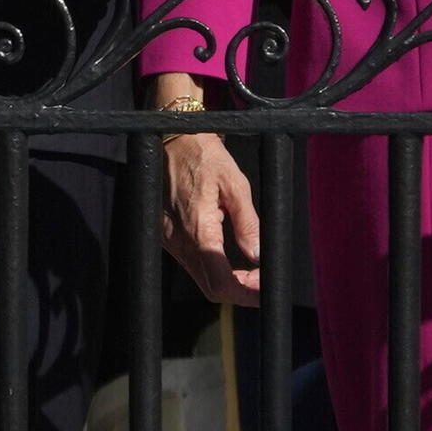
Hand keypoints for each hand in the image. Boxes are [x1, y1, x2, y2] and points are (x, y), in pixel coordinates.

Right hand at [157, 124, 264, 304]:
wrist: (174, 138)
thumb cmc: (204, 155)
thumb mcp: (235, 185)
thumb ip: (248, 224)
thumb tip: (258, 255)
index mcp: (198, 230)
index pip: (221, 282)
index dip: (246, 292)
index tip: (264, 287)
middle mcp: (179, 241)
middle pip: (211, 287)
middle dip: (240, 291)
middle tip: (262, 281)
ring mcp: (169, 241)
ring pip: (200, 278)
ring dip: (228, 281)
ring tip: (251, 271)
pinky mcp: (166, 236)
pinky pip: (191, 263)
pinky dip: (213, 268)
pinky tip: (229, 258)